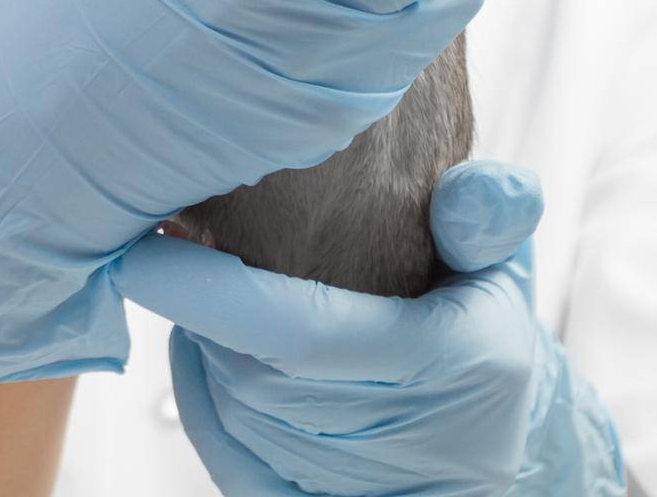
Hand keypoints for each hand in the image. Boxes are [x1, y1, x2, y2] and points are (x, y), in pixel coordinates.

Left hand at [115, 161, 626, 496]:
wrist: (507, 432)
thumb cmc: (481, 317)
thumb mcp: (498, 259)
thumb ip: (484, 214)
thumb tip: (472, 191)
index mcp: (456, 360)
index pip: (305, 333)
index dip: (214, 293)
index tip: (148, 247)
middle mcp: (423, 441)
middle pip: (260, 381)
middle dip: (200, 313)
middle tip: (170, 244)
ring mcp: (379, 493)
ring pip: (244, 422)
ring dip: (200, 352)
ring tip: (189, 284)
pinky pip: (240, 471)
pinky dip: (203, 407)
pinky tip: (195, 349)